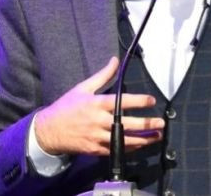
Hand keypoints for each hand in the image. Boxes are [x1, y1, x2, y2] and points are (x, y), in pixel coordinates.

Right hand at [34, 56, 164, 155]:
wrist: (49, 131)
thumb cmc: (67, 107)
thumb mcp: (83, 88)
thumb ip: (102, 75)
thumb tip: (115, 60)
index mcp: (97, 104)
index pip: (122, 102)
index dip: (139, 101)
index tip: (151, 101)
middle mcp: (98, 121)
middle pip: (127, 123)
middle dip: (146, 124)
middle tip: (161, 123)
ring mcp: (97, 137)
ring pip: (124, 140)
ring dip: (143, 139)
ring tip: (157, 136)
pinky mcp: (95, 149)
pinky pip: (116, 150)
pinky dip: (130, 148)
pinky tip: (141, 145)